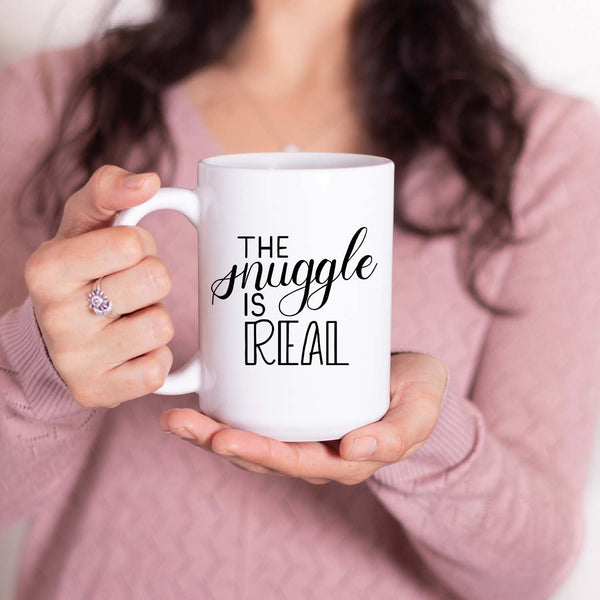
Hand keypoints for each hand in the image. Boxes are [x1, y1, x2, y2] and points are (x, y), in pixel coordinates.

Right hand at [25, 165, 174, 407]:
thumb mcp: (83, 223)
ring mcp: (76, 360)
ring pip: (161, 326)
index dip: (140, 244)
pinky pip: (157, 370)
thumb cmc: (79, 271)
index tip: (122, 253)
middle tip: (129, 287)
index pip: (130, 242)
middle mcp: (55, 316)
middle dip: (152, 278)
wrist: (54, 338)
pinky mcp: (99, 392)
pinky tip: (131, 350)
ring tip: (129, 318)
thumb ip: (110, 190)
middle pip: (154, 280)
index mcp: (47, 268)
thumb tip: (149, 182)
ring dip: (155, 319)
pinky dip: (154, 357)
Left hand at [160, 352, 446, 484]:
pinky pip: (254, 422)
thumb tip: (356, 447)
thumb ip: (400, 432)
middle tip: (183, 424)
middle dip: (218, 443)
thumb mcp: (422, 407)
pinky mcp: (292, 415)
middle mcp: (317, 454)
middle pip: (261, 456)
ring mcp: (302, 436)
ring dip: (210, 433)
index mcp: (346, 460)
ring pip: (250, 443)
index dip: (258, 453)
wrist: (410, 379)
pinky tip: (198, 400)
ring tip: (175, 418)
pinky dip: (223, 416)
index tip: (224, 436)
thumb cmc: (416, 391)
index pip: (294, 464)